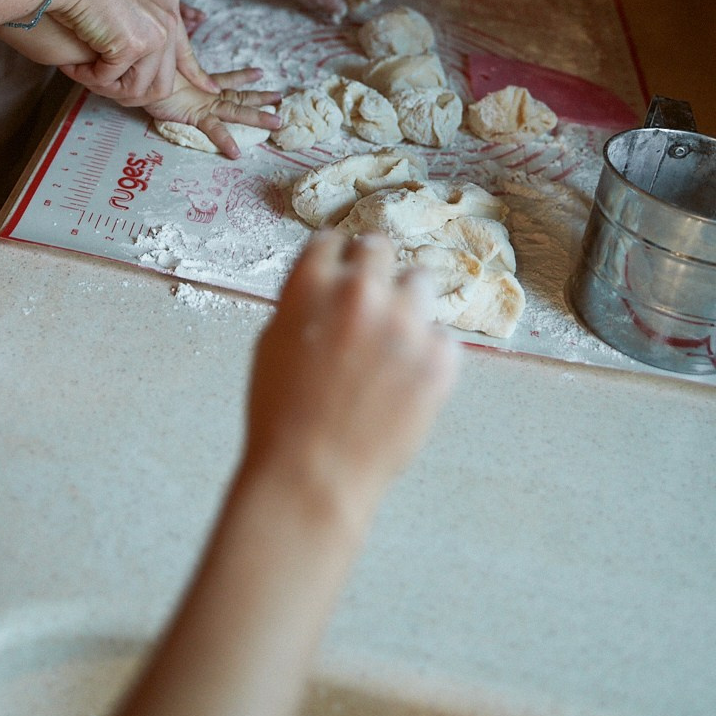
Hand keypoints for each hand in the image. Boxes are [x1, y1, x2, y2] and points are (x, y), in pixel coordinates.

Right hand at [11, 0, 215, 107]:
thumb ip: (131, 19)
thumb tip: (129, 51)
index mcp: (166, 2)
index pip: (184, 49)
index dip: (194, 73)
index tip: (208, 89)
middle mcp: (168, 17)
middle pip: (163, 82)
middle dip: (129, 92)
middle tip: (98, 83)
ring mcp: (155, 31)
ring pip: (138, 90)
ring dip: (105, 87)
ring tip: (81, 72)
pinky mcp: (135, 44)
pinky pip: (110, 81)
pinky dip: (87, 77)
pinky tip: (72, 65)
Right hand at [145, 67, 280, 158]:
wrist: (139, 77)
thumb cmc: (151, 76)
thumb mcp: (167, 76)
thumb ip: (175, 77)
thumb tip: (168, 72)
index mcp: (203, 85)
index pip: (229, 80)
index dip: (244, 77)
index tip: (259, 72)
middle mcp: (208, 94)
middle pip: (241, 96)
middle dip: (261, 98)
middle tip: (281, 98)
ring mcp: (204, 104)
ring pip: (237, 111)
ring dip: (258, 116)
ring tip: (277, 122)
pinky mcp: (195, 114)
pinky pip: (214, 130)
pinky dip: (225, 141)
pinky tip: (236, 153)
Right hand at [243, 233, 457, 539]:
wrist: (313, 474)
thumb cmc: (281, 415)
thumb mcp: (273, 342)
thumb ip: (304, 303)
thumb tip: (327, 289)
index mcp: (312, 284)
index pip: (331, 241)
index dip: (334, 258)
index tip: (340, 269)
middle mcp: (362, 292)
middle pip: (379, 248)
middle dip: (372, 268)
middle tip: (369, 298)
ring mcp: (406, 324)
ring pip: (419, 283)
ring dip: (405, 303)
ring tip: (392, 339)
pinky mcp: (440, 359)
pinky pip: (442, 337)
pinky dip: (427, 352)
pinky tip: (406, 379)